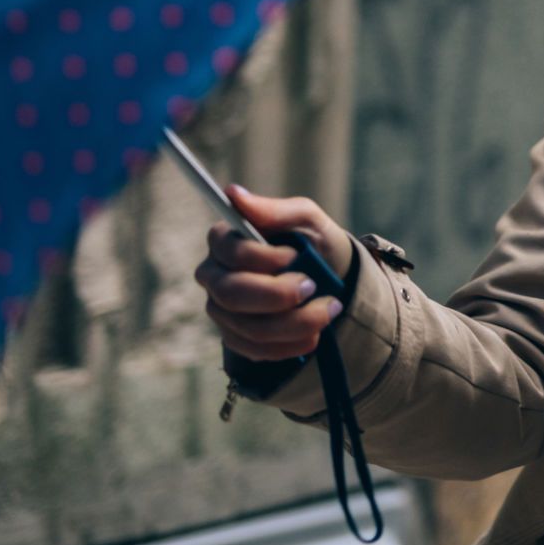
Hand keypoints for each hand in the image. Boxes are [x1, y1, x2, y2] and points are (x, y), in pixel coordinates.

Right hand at [193, 185, 355, 361]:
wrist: (328, 276)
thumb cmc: (311, 239)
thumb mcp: (304, 217)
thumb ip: (273, 209)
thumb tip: (233, 193)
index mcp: (224, 240)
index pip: (229, 252)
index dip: (263, 258)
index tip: (294, 255)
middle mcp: (214, 277)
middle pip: (232, 294)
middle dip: (278, 294)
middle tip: (313, 286)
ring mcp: (222, 310)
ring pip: (248, 327)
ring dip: (295, 323)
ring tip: (329, 310)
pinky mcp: (236, 337)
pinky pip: (255, 350)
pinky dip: (289, 346)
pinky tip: (314, 336)